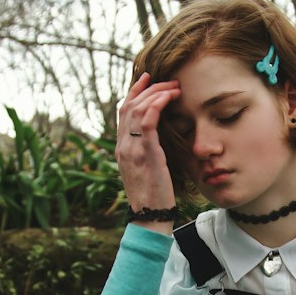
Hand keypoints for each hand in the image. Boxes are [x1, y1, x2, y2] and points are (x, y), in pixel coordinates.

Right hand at [115, 71, 180, 221]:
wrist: (150, 216)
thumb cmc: (153, 196)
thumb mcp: (147, 170)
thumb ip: (147, 152)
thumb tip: (156, 140)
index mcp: (122, 148)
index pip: (123, 111)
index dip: (134, 91)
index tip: (147, 78)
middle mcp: (123, 146)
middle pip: (129, 106)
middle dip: (149, 89)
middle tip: (167, 81)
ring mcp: (132, 149)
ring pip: (138, 110)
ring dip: (156, 94)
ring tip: (173, 88)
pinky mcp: (145, 154)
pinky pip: (147, 122)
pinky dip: (156, 106)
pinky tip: (168, 98)